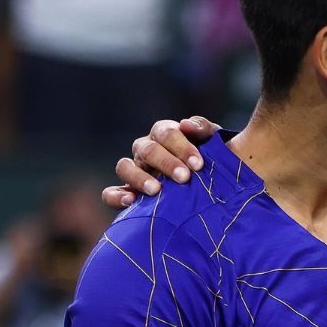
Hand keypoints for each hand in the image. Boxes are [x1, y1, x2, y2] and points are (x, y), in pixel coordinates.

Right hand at [102, 116, 219, 208]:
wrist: (215, 191)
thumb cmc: (213, 163)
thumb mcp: (214, 144)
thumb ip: (204, 130)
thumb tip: (186, 124)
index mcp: (166, 134)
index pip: (166, 133)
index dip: (181, 146)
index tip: (198, 164)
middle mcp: (147, 150)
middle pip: (147, 150)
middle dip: (166, 163)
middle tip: (184, 178)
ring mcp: (135, 171)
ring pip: (124, 166)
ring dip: (139, 177)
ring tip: (156, 190)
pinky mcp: (128, 193)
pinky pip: (110, 192)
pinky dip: (116, 196)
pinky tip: (130, 201)